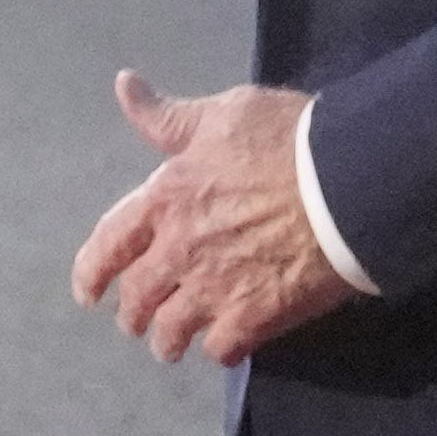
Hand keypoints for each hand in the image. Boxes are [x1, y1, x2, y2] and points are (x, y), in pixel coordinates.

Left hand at [68, 77, 354, 366]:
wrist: (350, 184)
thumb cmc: (288, 140)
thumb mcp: (223, 113)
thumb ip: (169, 116)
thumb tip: (123, 85)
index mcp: (166, 199)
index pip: (110, 243)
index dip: (92, 271)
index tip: (86, 293)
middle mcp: (180, 250)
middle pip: (139, 295)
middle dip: (133, 313)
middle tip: (137, 324)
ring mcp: (216, 288)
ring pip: (173, 330)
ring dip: (169, 340)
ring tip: (173, 346)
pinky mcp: (255, 317)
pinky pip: (224, 348)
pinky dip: (221, 350)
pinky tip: (227, 346)